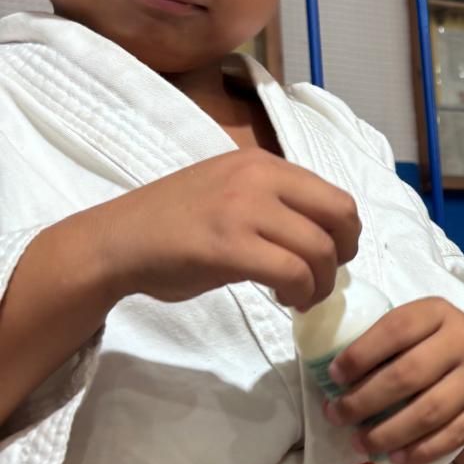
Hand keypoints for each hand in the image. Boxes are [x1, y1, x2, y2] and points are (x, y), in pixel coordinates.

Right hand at [93, 152, 360, 309]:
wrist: (117, 241)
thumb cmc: (173, 224)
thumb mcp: (230, 192)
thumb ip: (273, 202)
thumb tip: (319, 234)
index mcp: (262, 164)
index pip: (334, 195)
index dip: (346, 233)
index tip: (331, 256)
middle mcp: (258, 178)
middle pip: (340, 216)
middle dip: (344, 255)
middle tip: (325, 279)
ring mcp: (243, 210)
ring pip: (320, 249)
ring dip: (322, 283)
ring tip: (300, 296)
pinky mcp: (229, 246)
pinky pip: (292, 272)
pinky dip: (300, 293)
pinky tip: (286, 299)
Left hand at [325, 298, 463, 463]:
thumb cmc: (435, 350)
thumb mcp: (417, 331)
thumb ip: (384, 342)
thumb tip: (331, 377)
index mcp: (438, 312)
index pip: (395, 329)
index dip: (360, 355)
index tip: (333, 378)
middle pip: (408, 375)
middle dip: (364, 401)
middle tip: (337, 416)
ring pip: (430, 411)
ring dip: (388, 432)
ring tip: (360, 443)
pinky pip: (454, 435)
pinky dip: (420, 450)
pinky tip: (395, 456)